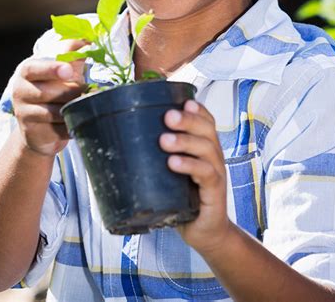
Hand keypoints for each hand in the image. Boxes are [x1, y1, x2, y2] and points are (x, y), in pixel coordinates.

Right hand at [11, 39, 87, 156]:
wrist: (40, 129)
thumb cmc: (56, 90)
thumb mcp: (64, 68)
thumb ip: (74, 51)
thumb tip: (91, 35)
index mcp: (27, 71)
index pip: (35, 67)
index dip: (52, 68)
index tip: (68, 71)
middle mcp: (20, 91)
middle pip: (49, 91)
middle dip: (71, 92)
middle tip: (86, 92)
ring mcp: (23, 113)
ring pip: (55, 111)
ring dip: (73, 109)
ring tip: (84, 106)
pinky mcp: (32, 133)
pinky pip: (58, 130)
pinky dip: (71, 127)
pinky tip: (76, 123)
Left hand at [159, 100, 231, 254]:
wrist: (206, 233)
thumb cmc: (185, 201)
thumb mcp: (172, 176)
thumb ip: (157, 159)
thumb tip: (118, 147)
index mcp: (205, 149)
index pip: (207, 122)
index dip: (198, 110)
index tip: (184, 101)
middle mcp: (213, 157)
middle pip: (207, 130)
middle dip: (188, 120)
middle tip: (168, 116)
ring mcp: (216, 173)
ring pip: (206, 149)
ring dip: (185, 141)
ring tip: (165, 140)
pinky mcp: (215, 192)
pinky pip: (206, 174)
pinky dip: (190, 166)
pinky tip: (174, 163)